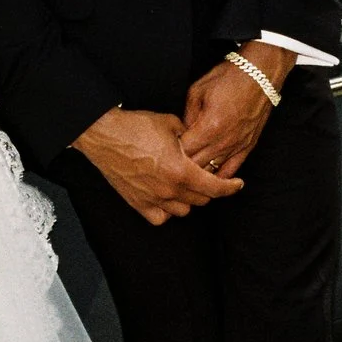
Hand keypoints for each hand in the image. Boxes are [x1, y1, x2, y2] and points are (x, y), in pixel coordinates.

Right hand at [72, 107, 243, 225]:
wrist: (104, 134)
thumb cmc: (136, 126)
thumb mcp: (171, 124)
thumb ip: (190, 137)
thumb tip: (199, 141)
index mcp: (182, 171)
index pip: (215, 188)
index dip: (230, 188)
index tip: (237, 185)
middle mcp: (169, 190)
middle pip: (201, 199)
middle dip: (209, 190)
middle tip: (207, 178)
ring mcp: (152, 199)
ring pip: (183, 210)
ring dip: (189, 199)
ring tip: (186, 186)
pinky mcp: (137, 203)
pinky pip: (160, 218)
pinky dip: (167, 211)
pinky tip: (166, 199)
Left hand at [180, 41, 292, 179]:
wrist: (260, 75)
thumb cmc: (229, 78)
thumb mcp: (197, 91)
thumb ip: (186, 117)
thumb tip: (181, 134)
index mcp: (209, 127)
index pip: (183, 151)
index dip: (171, 152)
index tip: (165, 149)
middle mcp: (224, 141)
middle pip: (196, 166)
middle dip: (182, 165)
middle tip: (172, 161)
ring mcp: (237, 146)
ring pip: (213, 172)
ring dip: (199, 172)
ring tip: (187, 170)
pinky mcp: (248, 147)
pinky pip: (231, 170)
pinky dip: (219, 176)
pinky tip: (209, 178)